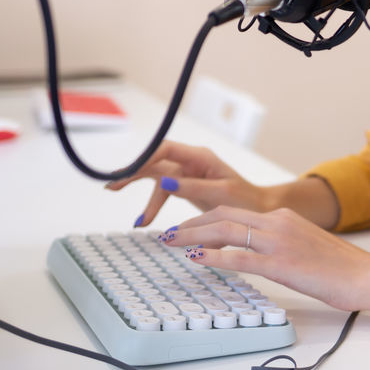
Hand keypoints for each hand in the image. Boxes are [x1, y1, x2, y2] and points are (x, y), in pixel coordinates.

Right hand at [104, 140, 268, 227]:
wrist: (258, 209)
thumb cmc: (245, 199)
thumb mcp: (220, 193)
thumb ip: (193, 187)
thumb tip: (166, 181)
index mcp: (201, 157)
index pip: (166, 150)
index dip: (145, 158)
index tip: (128, 170)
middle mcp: (192, 161)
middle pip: (156, 161)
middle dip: (133, 170)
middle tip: (111, 182)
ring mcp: (188, 173)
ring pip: (156, 175)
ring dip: (137, 187)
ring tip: (114, 192)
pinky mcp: (186, 186)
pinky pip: (163, 191)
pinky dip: (152, 203)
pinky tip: (142, 219)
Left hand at [164, 205, 369, 311]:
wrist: (362, 274)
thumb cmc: (337, 265)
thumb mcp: (303, 241)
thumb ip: (278, 240)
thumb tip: (253, 250)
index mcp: (281, 215)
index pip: (233, 211)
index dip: (203, 218)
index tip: (185, 227)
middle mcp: (277, 221)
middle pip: (222, 216)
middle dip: (190, 224)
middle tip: (167, 234)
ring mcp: (278, 241)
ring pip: (225, 232)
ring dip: (193, 236)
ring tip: (171, 242)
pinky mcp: (281, 262)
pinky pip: (241, 257)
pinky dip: (215, 256)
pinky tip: (198, 259)